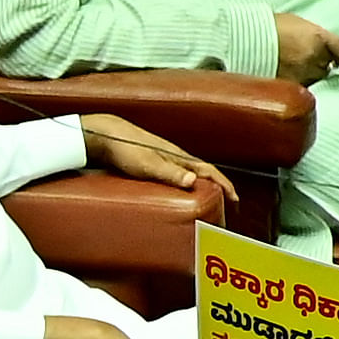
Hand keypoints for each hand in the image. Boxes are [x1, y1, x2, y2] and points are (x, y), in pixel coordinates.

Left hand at [76, 111, 233, 211]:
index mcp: (179, 157)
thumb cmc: (124, 148)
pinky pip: (177, 175)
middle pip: (204, 172)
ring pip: (191, 173)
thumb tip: (192, 182)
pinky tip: (179, 191)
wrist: (104, 135)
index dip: (225, 184)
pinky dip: (186, 184)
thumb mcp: (147, 164)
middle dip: (217, 186)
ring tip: (206, 199)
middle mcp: (176, 157)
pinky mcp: (154, 162)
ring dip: (202, 185)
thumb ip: (170, 173)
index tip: (235, 198)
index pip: (210, 171)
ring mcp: (165, 159)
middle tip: (225, 202)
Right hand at [269, 11, 338, 83]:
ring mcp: (305, 73)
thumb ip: (311, 33)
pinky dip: (297, 84)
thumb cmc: (265, 25)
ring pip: (316, 78)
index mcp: (319, 37)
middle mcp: (316, 56)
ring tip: (294, 69)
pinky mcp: (292, 85)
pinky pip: (301, 87)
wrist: (242, 39)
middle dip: (321, 63)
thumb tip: (319, 41)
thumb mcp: (294, 22)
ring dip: (309, 74)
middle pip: (328, 65)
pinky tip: (288, 78)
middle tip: (308, 60)